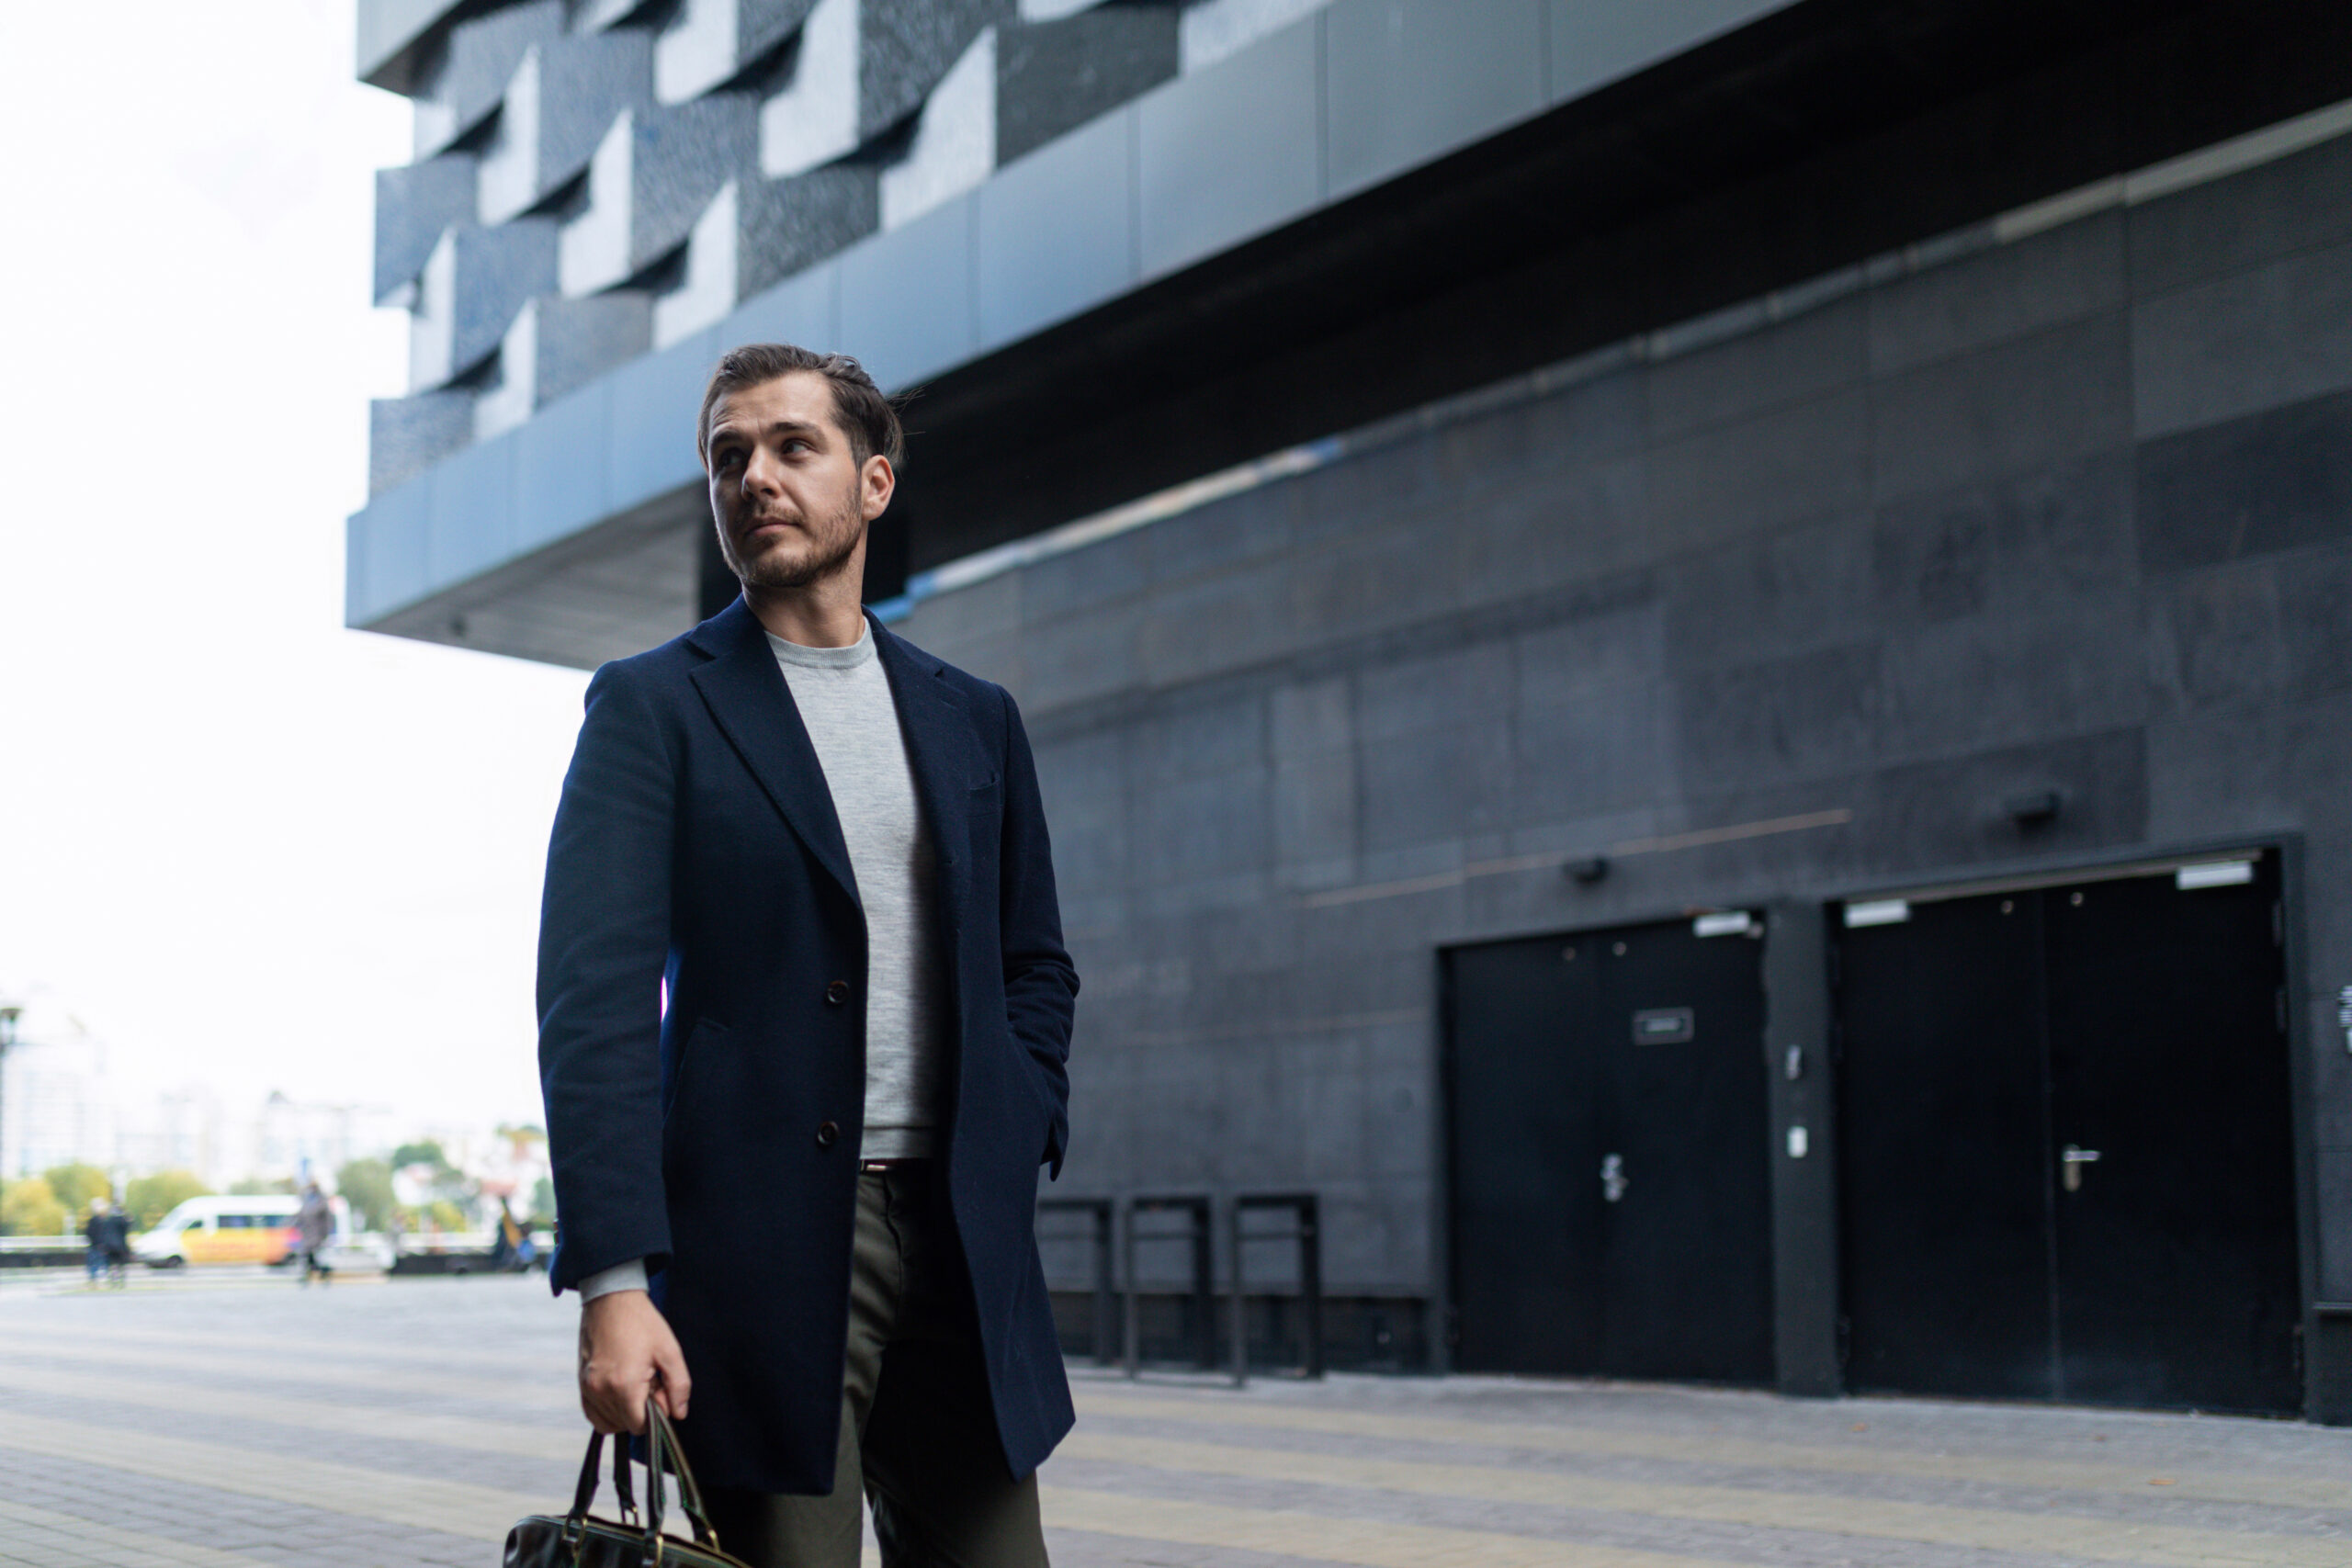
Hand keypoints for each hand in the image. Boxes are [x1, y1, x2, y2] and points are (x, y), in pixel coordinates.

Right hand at [578, 1290, 690, 1433]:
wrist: (611, 1300)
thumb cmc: (642, 1323)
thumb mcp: (670, 1350)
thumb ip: (679, 1386)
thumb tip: (679, 1413)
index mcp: (624, 1385)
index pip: (639, 1426)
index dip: (655, 1414)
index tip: (659, 1390)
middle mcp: (600, 1391)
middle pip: (625, 1425)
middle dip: (641, 1410)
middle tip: (649, 1381)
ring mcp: (587, 1388)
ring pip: (609, 1422)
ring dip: (625, 1411)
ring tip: (635, 1382)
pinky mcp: (581, 1384)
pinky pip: (593, 1415)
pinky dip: (608, 1412)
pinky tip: (621, 1391)